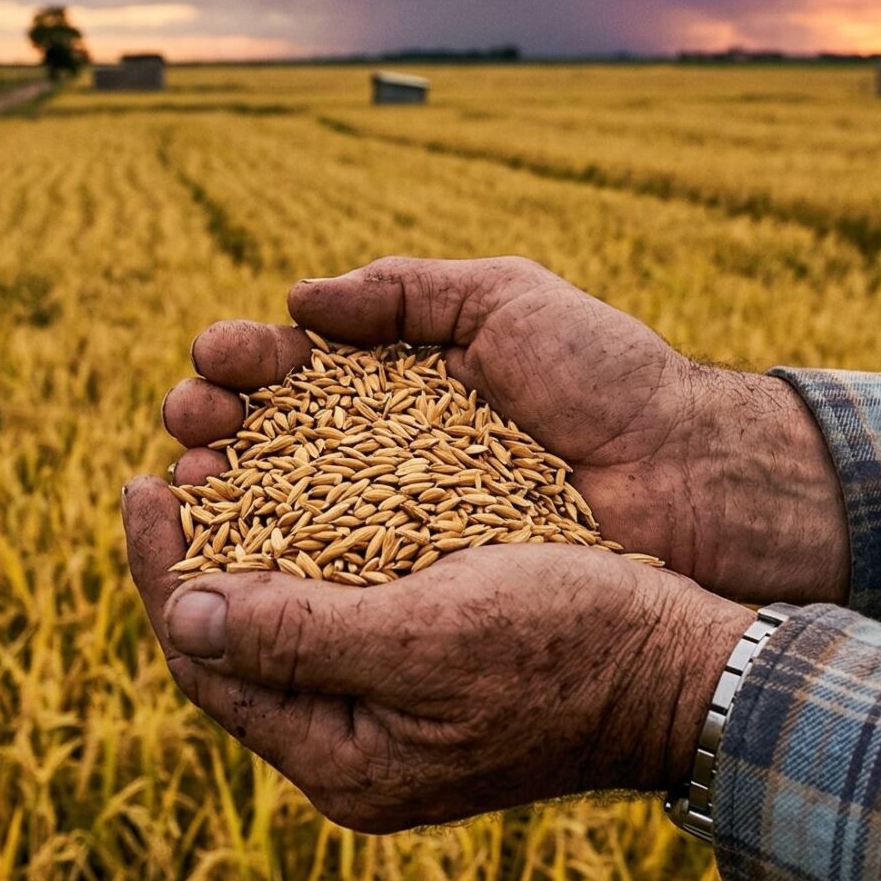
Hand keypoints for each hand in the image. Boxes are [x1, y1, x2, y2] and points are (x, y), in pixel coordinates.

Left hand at [121, 476, 754, 829]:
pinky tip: (307, 469)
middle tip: (180, 449)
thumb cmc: (567, 644)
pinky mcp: (430, 655)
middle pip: (236, 637)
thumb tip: (180, 612)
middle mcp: (355, 739)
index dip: (161, 570)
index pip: (208, 662)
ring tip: (230, 446)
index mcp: (341, 760)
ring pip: (286, 606)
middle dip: (200, 541)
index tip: (144, 482)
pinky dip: (314, 530)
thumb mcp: (426, 637)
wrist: (685, 658)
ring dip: (252, 525)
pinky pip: (343, 592)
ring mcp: (393, 699)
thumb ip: (298, 636)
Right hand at [161, 256, 848, 604]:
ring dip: (224, 491)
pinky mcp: (421, 588)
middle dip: (213, 421)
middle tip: (194, 420)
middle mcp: (386, 452)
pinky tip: (234, 555)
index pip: (293, 367)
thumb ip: (402, 292)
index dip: (243, 362)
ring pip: (284, 510)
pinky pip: (334, 580)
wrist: (687, 474)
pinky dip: (276, 567)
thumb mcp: (505, 300)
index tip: (221, 359)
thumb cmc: (607, 375)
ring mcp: (399, 524)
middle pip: (267, 438)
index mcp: (400, 380)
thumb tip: (296, 301)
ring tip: (193, 476)